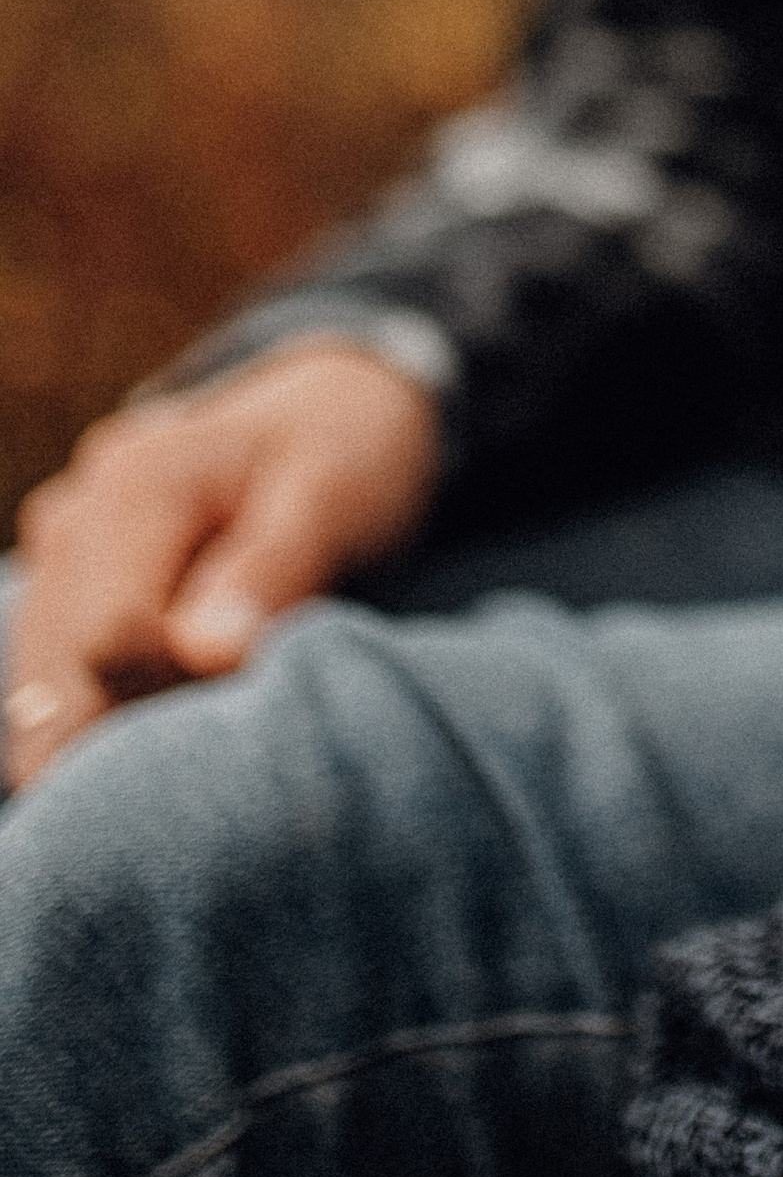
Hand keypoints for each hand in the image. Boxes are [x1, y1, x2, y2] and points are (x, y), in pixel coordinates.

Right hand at [6, 341, 441, 789]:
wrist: (331, 408)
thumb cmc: (346, 452)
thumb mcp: (337, 491)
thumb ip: (276, 566)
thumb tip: (208, 654)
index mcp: (138, 484)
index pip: (111, 638)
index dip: (171, 697)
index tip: (244, 717)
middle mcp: (76, 517)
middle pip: (61, 674)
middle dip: (127, 735)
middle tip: (213, 768)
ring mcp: (60, 552)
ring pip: (43, 687)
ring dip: (103, 733)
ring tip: (191, 755)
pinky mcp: (66, 586)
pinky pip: (52, 676)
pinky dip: (97, 713)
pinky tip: (154, 731)